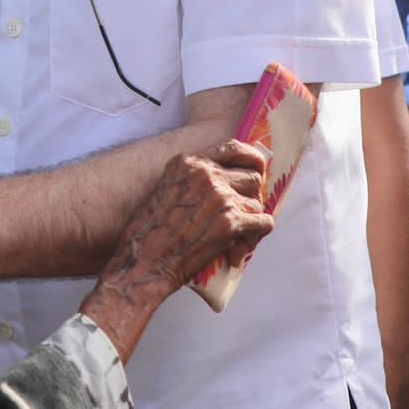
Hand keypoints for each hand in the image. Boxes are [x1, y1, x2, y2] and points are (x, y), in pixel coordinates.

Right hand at [81, 142, 271, 360]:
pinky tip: (241, 246)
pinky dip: (256, 236)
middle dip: (251, 197)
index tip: (258, 169)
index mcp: (188, 162)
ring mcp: (219, 196)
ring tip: (238, 237)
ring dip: (252, 221)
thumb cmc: (150, 232)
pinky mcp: (230, 221)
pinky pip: (263, 222)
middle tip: (243, 215)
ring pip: (257, 203)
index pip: (233, 148)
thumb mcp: (166, 188)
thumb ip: (194, 179)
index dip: (252, 159)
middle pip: (252, 177)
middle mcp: (205, 173)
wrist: (144, 261)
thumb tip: (228, 181)